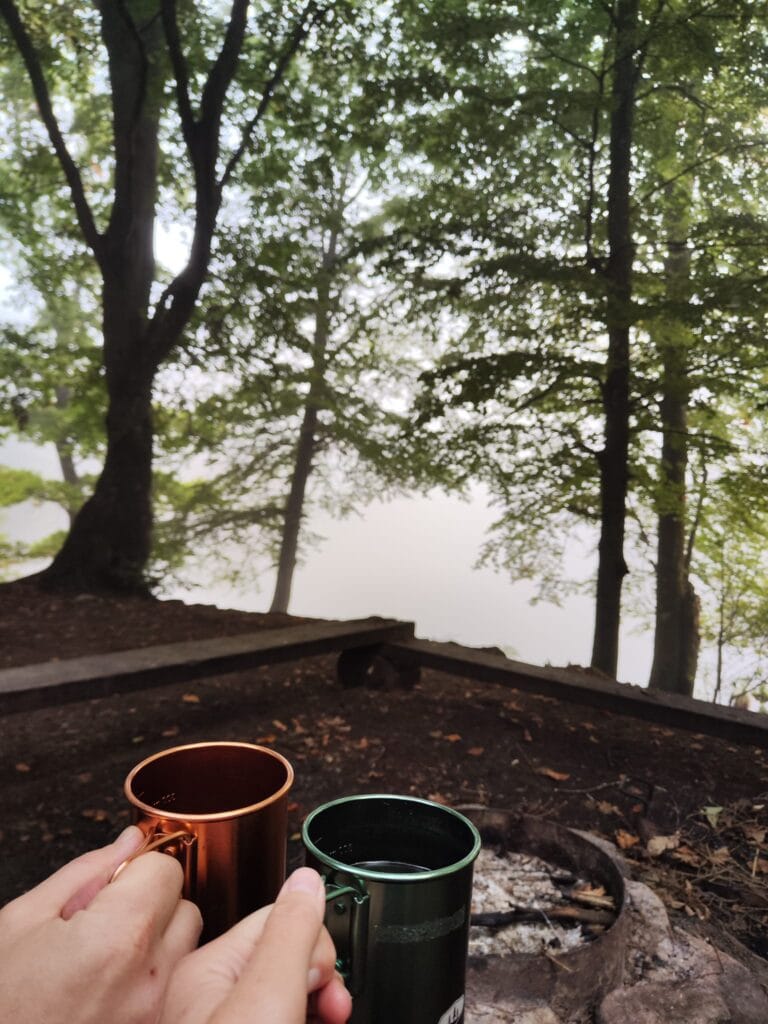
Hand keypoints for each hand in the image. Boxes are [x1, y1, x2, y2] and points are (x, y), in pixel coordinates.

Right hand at [0, 826, 201, 1023]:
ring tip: (103, 956)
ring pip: (184, 948)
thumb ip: (86, 872)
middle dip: (151, 901)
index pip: (167, 868)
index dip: (137, 868)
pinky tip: (106, 987)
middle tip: (102, 919)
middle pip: (184, 907)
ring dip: (156, 940)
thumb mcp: (24, 920)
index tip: (112, 882)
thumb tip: (129, 841)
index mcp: (119, 936)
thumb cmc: (0, 1003)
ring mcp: (154, 1013)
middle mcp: (148, 977)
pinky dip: (150, 977)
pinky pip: (170, 988)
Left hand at [160, 867, 351, 1023]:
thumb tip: (306, 879)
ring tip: (328, 1020)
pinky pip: (278, 1014)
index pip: (278, 918)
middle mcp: (209, 996)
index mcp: (208, 968)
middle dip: (319, 977)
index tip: (328, 977)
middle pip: (284, 956)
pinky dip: (304, 1017)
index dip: (314, 944)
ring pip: (285, 990)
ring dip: (316, 1001)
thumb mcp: (269, 994)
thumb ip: (290, 932)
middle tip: (332, 1008)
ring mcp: (221, 1023)